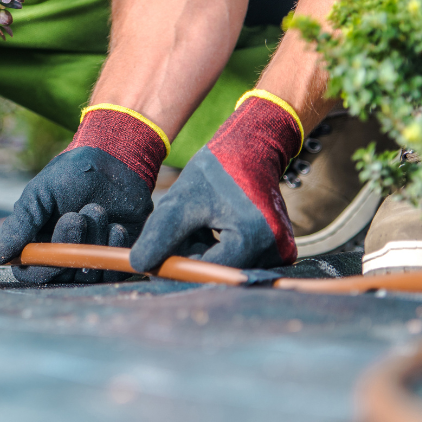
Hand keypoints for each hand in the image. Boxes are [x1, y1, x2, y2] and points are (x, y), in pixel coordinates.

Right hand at [0, 105, 167, 283]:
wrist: (115, 160)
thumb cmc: (71, 174)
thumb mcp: (39, 194)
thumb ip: (19, 224)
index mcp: (38, 241)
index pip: (30, 272)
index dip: (39, 266)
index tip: (50, 244)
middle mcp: (63, 254)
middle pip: (60, 275)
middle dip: (69, 245)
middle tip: (75, 216)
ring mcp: (90, 256)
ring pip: (87, 272)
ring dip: (93, 240)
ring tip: (97, 209)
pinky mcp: (116, 256)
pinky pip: (113, 270)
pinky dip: (113, 247)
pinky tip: (116, 225)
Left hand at [130, 92, 302, 271]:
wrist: (251, 150)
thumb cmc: (216, 170)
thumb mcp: (182, 199)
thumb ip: (161, 234)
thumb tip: (139, 265)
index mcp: (253, 238)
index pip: (208, 270)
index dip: (179, 265)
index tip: (156, 259)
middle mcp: (276, 250)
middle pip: (219, 271)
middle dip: (193, 256)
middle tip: (181, 229)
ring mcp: (281, 251)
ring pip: (227, 265)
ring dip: (204, 251)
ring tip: (199, 222)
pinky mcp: (280, 249)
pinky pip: (239, 259)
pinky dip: (219, 248)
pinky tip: (213, 226)